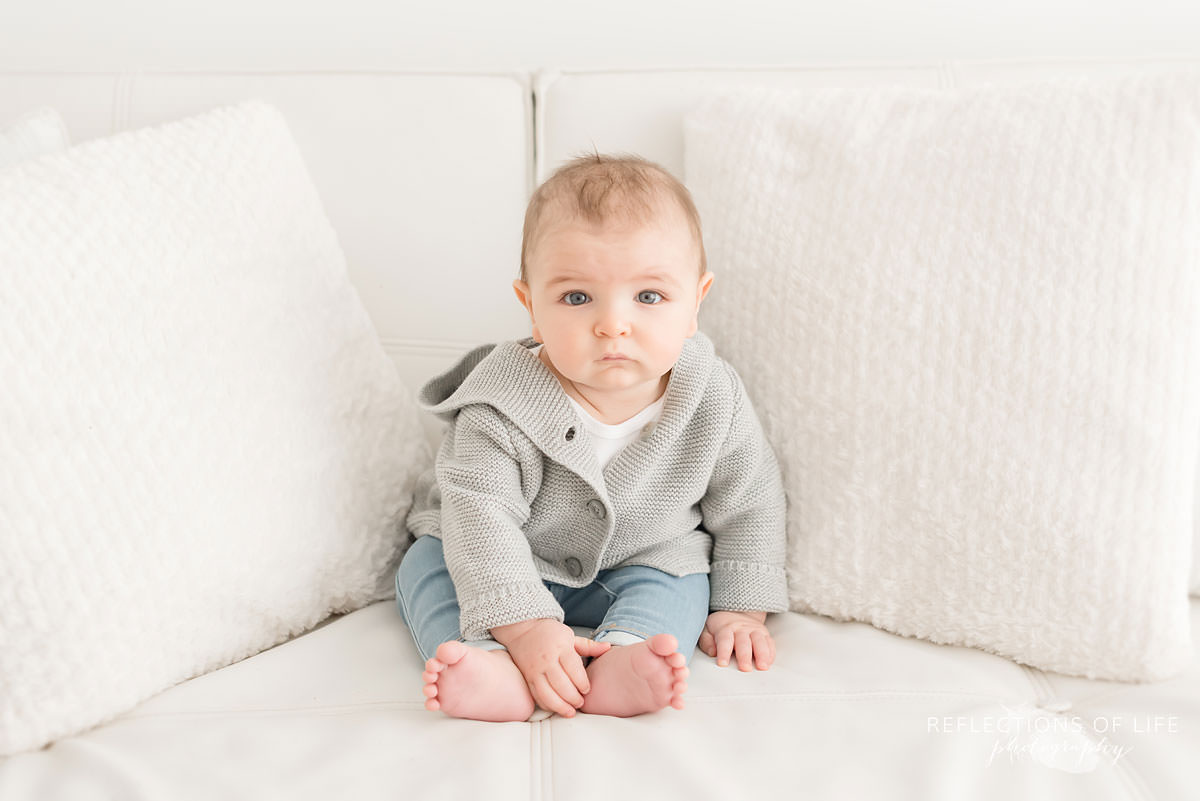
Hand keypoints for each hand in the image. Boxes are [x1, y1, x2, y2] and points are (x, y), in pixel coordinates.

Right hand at [491, 618, 611, 716]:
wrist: (522, 629)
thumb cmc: (549, 632)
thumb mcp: (570, 635)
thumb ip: (589, 645)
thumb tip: (608, 648)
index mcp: (560, 647)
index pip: (573, 669)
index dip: (582, 683)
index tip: (587, 689)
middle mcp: (547, 659)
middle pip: (561, 684)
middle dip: (573, 698)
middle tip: (580, 703)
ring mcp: (535, 670)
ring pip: (547, 694)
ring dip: (560, 706)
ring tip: (570, 712)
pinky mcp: (527, 677)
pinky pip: (536, 695)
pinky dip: (546, 705)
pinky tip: (556, 708)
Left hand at [697, 610, 774, 670]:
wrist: (735, 613)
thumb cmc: (719, 627)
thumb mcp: (707, 630)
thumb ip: (706, 641)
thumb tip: (712, 652)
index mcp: (725, 628)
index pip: (724, 640)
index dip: (724, 652)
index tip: (723, 664)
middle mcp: (741, 628)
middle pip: (743, 642)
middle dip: (745, 656)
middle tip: (745, 668)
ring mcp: (754, 630)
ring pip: (759, 641)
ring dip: (762, 654)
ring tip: (762, 667)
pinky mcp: (764, 633)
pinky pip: (769, 642)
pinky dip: (770, 653)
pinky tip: (769, 663)